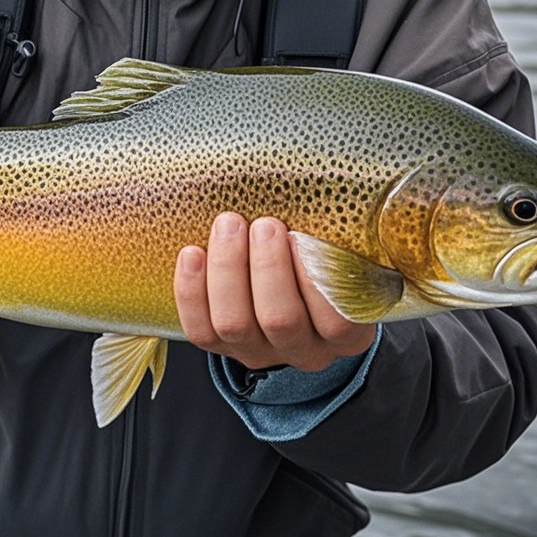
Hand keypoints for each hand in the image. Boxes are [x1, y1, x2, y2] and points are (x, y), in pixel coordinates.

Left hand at [174, 212, 376, 371]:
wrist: (286, 289)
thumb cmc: (316, 259)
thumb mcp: (339, 253)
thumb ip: (332, 236)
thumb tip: (316, 185)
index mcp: (344, 331)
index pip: (337, 323)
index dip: (316, 280)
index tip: (301, 237)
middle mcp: (303, 350)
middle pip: (280, 321)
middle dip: (267, 267)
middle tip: (266, 224)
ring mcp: (259, 351)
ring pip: (235, 324)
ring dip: (228, 268)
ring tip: (229, 224)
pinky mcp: (221, 347)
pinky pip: (200, 329)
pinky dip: (192, 290)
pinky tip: (192, 253)